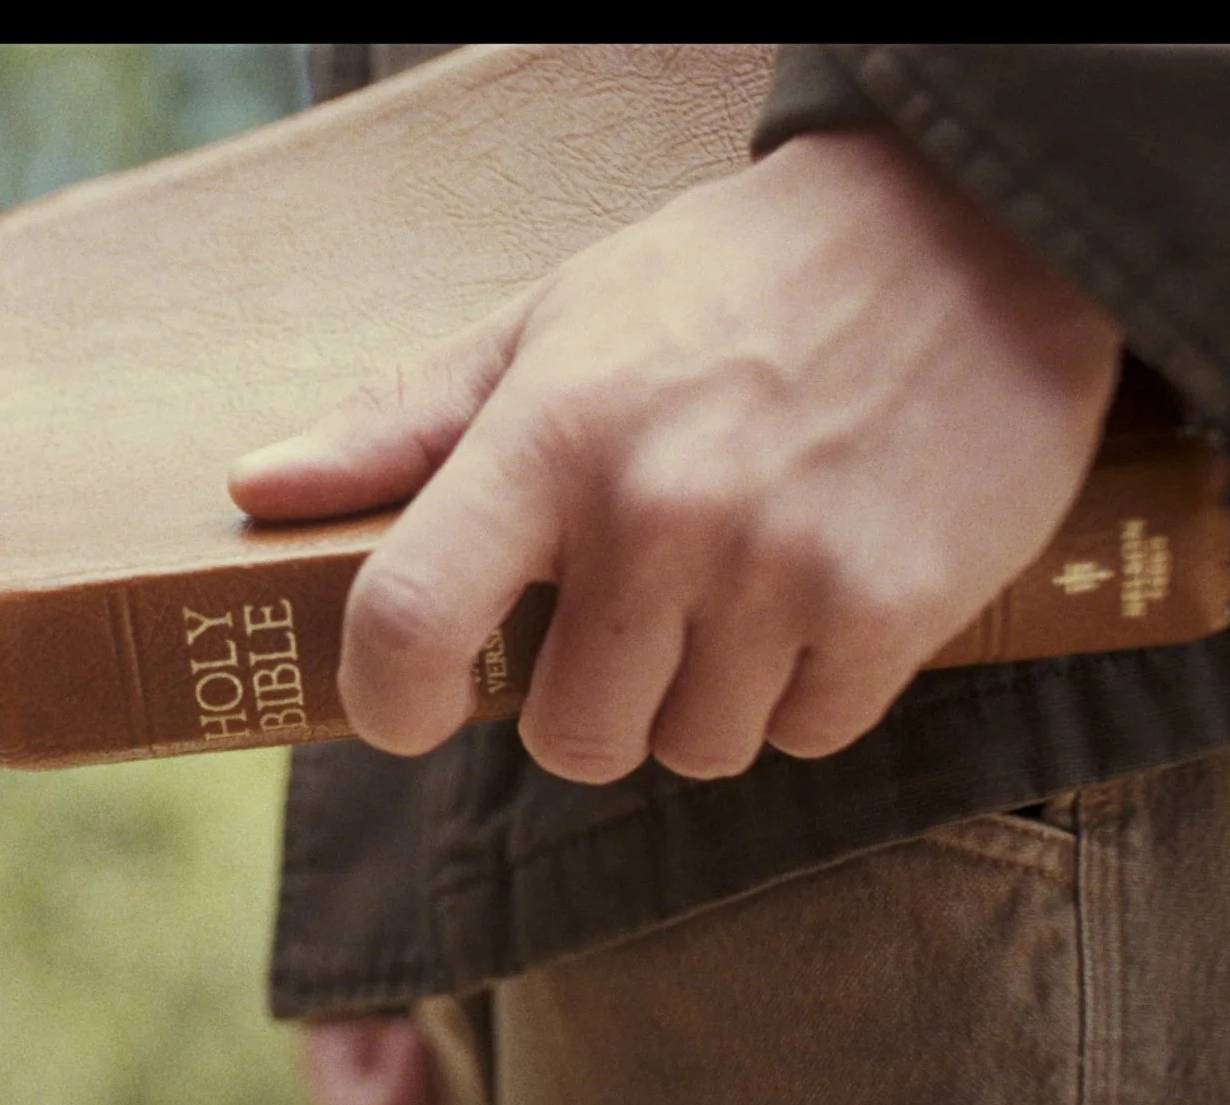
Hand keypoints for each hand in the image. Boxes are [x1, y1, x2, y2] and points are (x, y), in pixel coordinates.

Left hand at [230, 130, 1123, 778]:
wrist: (971, 229)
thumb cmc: (730, 283)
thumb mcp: (553, 322)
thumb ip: (406, 423)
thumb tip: (258, 488)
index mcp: (550, 438)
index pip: (408, 619)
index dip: (387, 699)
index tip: (409, 711)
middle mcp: (656, 514)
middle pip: (570, 737)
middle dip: (588, 705)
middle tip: (628, 621)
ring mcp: (779, 570)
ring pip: (691, 750)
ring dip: (701, 701)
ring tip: (734, 589)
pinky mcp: (893, 609)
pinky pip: (805, 736)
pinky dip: (803, 695)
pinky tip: (819, 595)